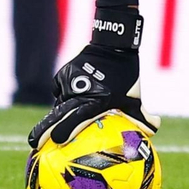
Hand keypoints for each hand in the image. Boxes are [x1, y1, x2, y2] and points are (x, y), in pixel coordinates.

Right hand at [28, 42, 158, 148]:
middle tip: (34, 144)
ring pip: (59, 103)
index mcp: (97, 101)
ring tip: (54, 125)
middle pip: (56, 115)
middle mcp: (80, 93)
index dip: (65, 130)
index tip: (56, 141)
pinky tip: (70, 100)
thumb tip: (155, 131)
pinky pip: (59, 90)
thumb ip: (141, 117)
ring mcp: (70, 82)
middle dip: (43, 131)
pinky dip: (63, 96)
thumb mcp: (134, 98)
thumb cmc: (126, 76)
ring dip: (58, 114)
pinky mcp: (63, 74)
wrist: (113, 44)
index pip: (77, 118)